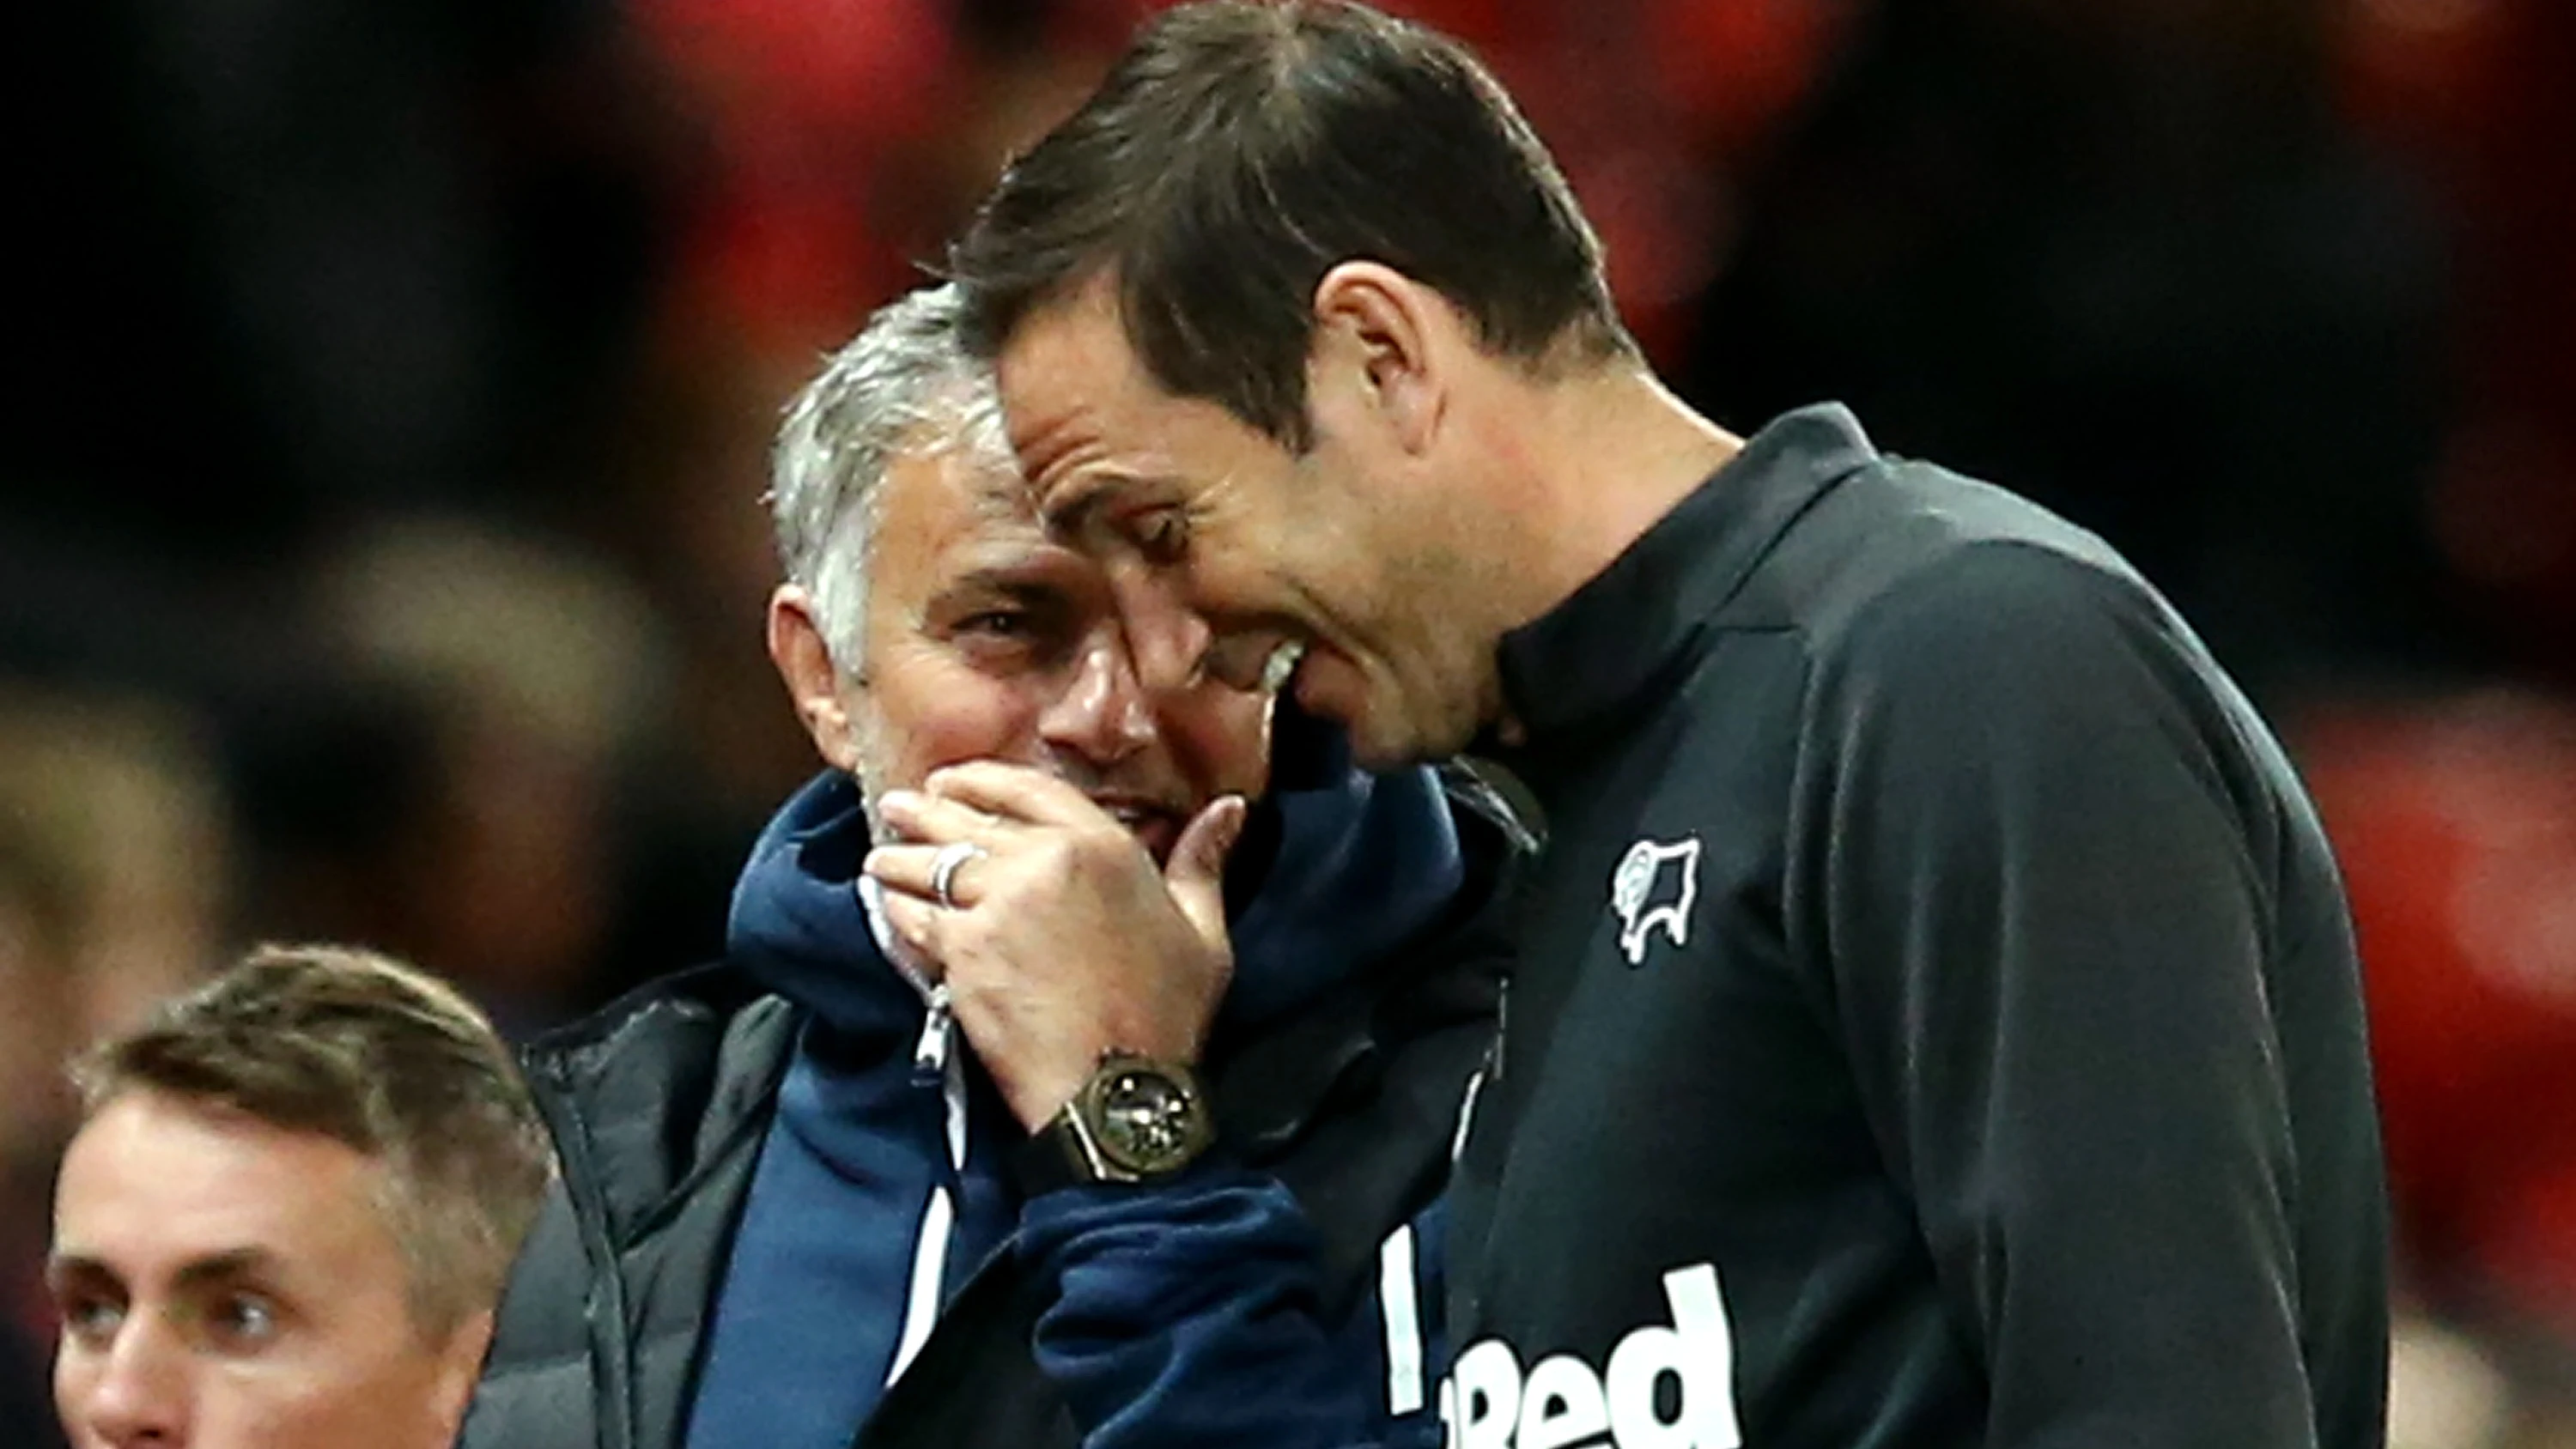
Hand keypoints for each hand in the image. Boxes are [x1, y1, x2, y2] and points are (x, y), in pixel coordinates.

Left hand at [863, 762, 1248, 1130]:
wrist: (1117, 1089)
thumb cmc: (1166, 1015)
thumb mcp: (1203, 932)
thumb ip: (1202, 863)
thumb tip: (1229, 809)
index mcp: (1102, 844)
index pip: (1024, 786)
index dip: (978, 778)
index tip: (952, 780)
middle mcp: (1043, 860)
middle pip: (964, 819)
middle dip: (923, 811)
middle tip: (899, 807)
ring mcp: (995, 904)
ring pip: (928, 864)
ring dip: (897, 858)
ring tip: (881, 857)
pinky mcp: (961, 951)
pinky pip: (913, 915)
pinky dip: (896, 909)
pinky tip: (887, 905)